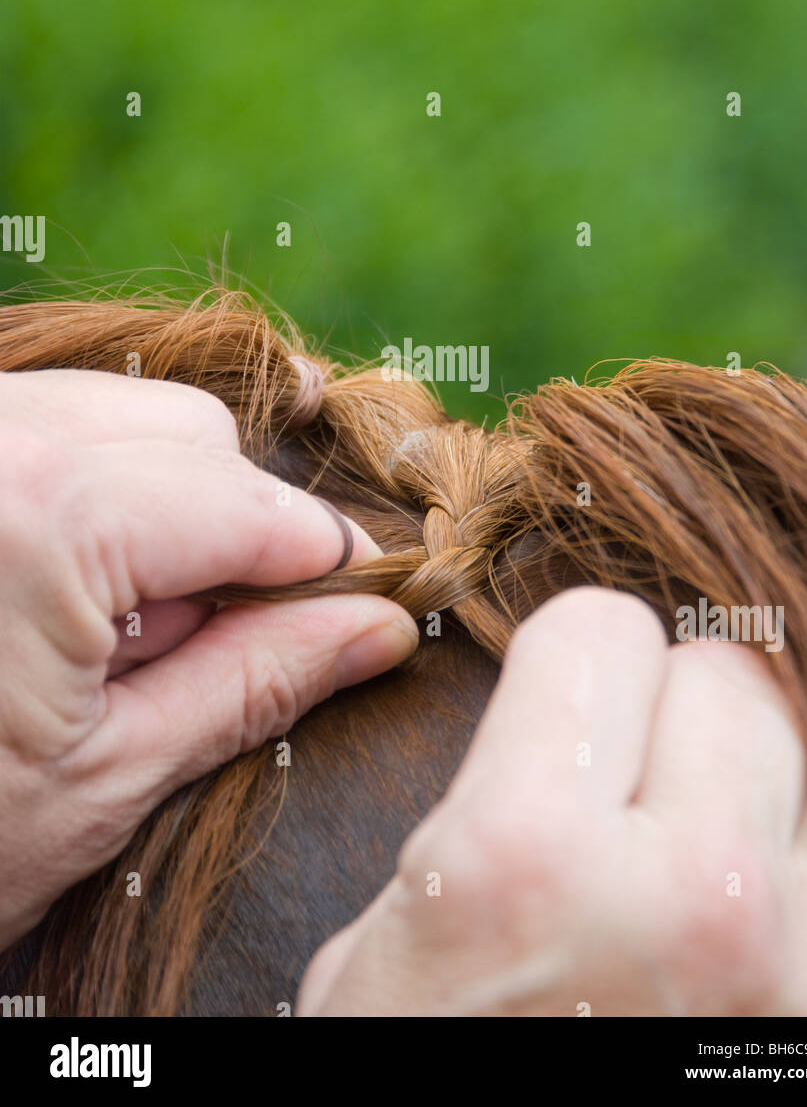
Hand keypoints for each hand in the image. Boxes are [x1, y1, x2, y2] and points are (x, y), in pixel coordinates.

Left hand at [0, 368, 417, 950]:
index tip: (363, 606)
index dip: (322, 562)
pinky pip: (50, 425)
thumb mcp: (106, 779)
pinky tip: (60, 588)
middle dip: (231, 531)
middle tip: (196, 644)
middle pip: (192, 435)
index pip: (246, 505)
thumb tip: (377, 627)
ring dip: (160, 506)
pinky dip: (91, 487)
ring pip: (122, 414)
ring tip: (112, 627)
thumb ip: (258, 681)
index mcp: (42, 517)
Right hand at [299, 587, 806, 1015]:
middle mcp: (689, 901)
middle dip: (675, 713)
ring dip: (757, 794)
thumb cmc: (430, 1070)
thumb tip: (593, 698)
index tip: (567, 709)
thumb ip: (503, 789)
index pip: (604, 628)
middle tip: (632, 784)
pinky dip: (805, 876)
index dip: (573, 669)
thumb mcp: (400, 932)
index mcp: (527, 857)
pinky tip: (746, 932)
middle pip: (731, 677)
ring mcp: (804, 972)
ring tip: (694, 868)